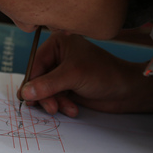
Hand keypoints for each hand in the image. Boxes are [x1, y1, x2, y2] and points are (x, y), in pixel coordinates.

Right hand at [19, 32, 152, 116]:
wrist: (127, 91)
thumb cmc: (105, 73)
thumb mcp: (73, 76)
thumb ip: (48, 84)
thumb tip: (25, 92)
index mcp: (58, 43)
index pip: (35, 63)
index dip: (31, 81)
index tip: (28, 98)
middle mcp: (58, 56)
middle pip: (38, 79)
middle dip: (44, 95)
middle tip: (51, 107)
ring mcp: (63, 73)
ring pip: (45, 91)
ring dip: (54, 102)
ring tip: (64, 109)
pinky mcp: (68, 87)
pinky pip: (54, 98)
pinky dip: (61, 105)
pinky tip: (73, 109)